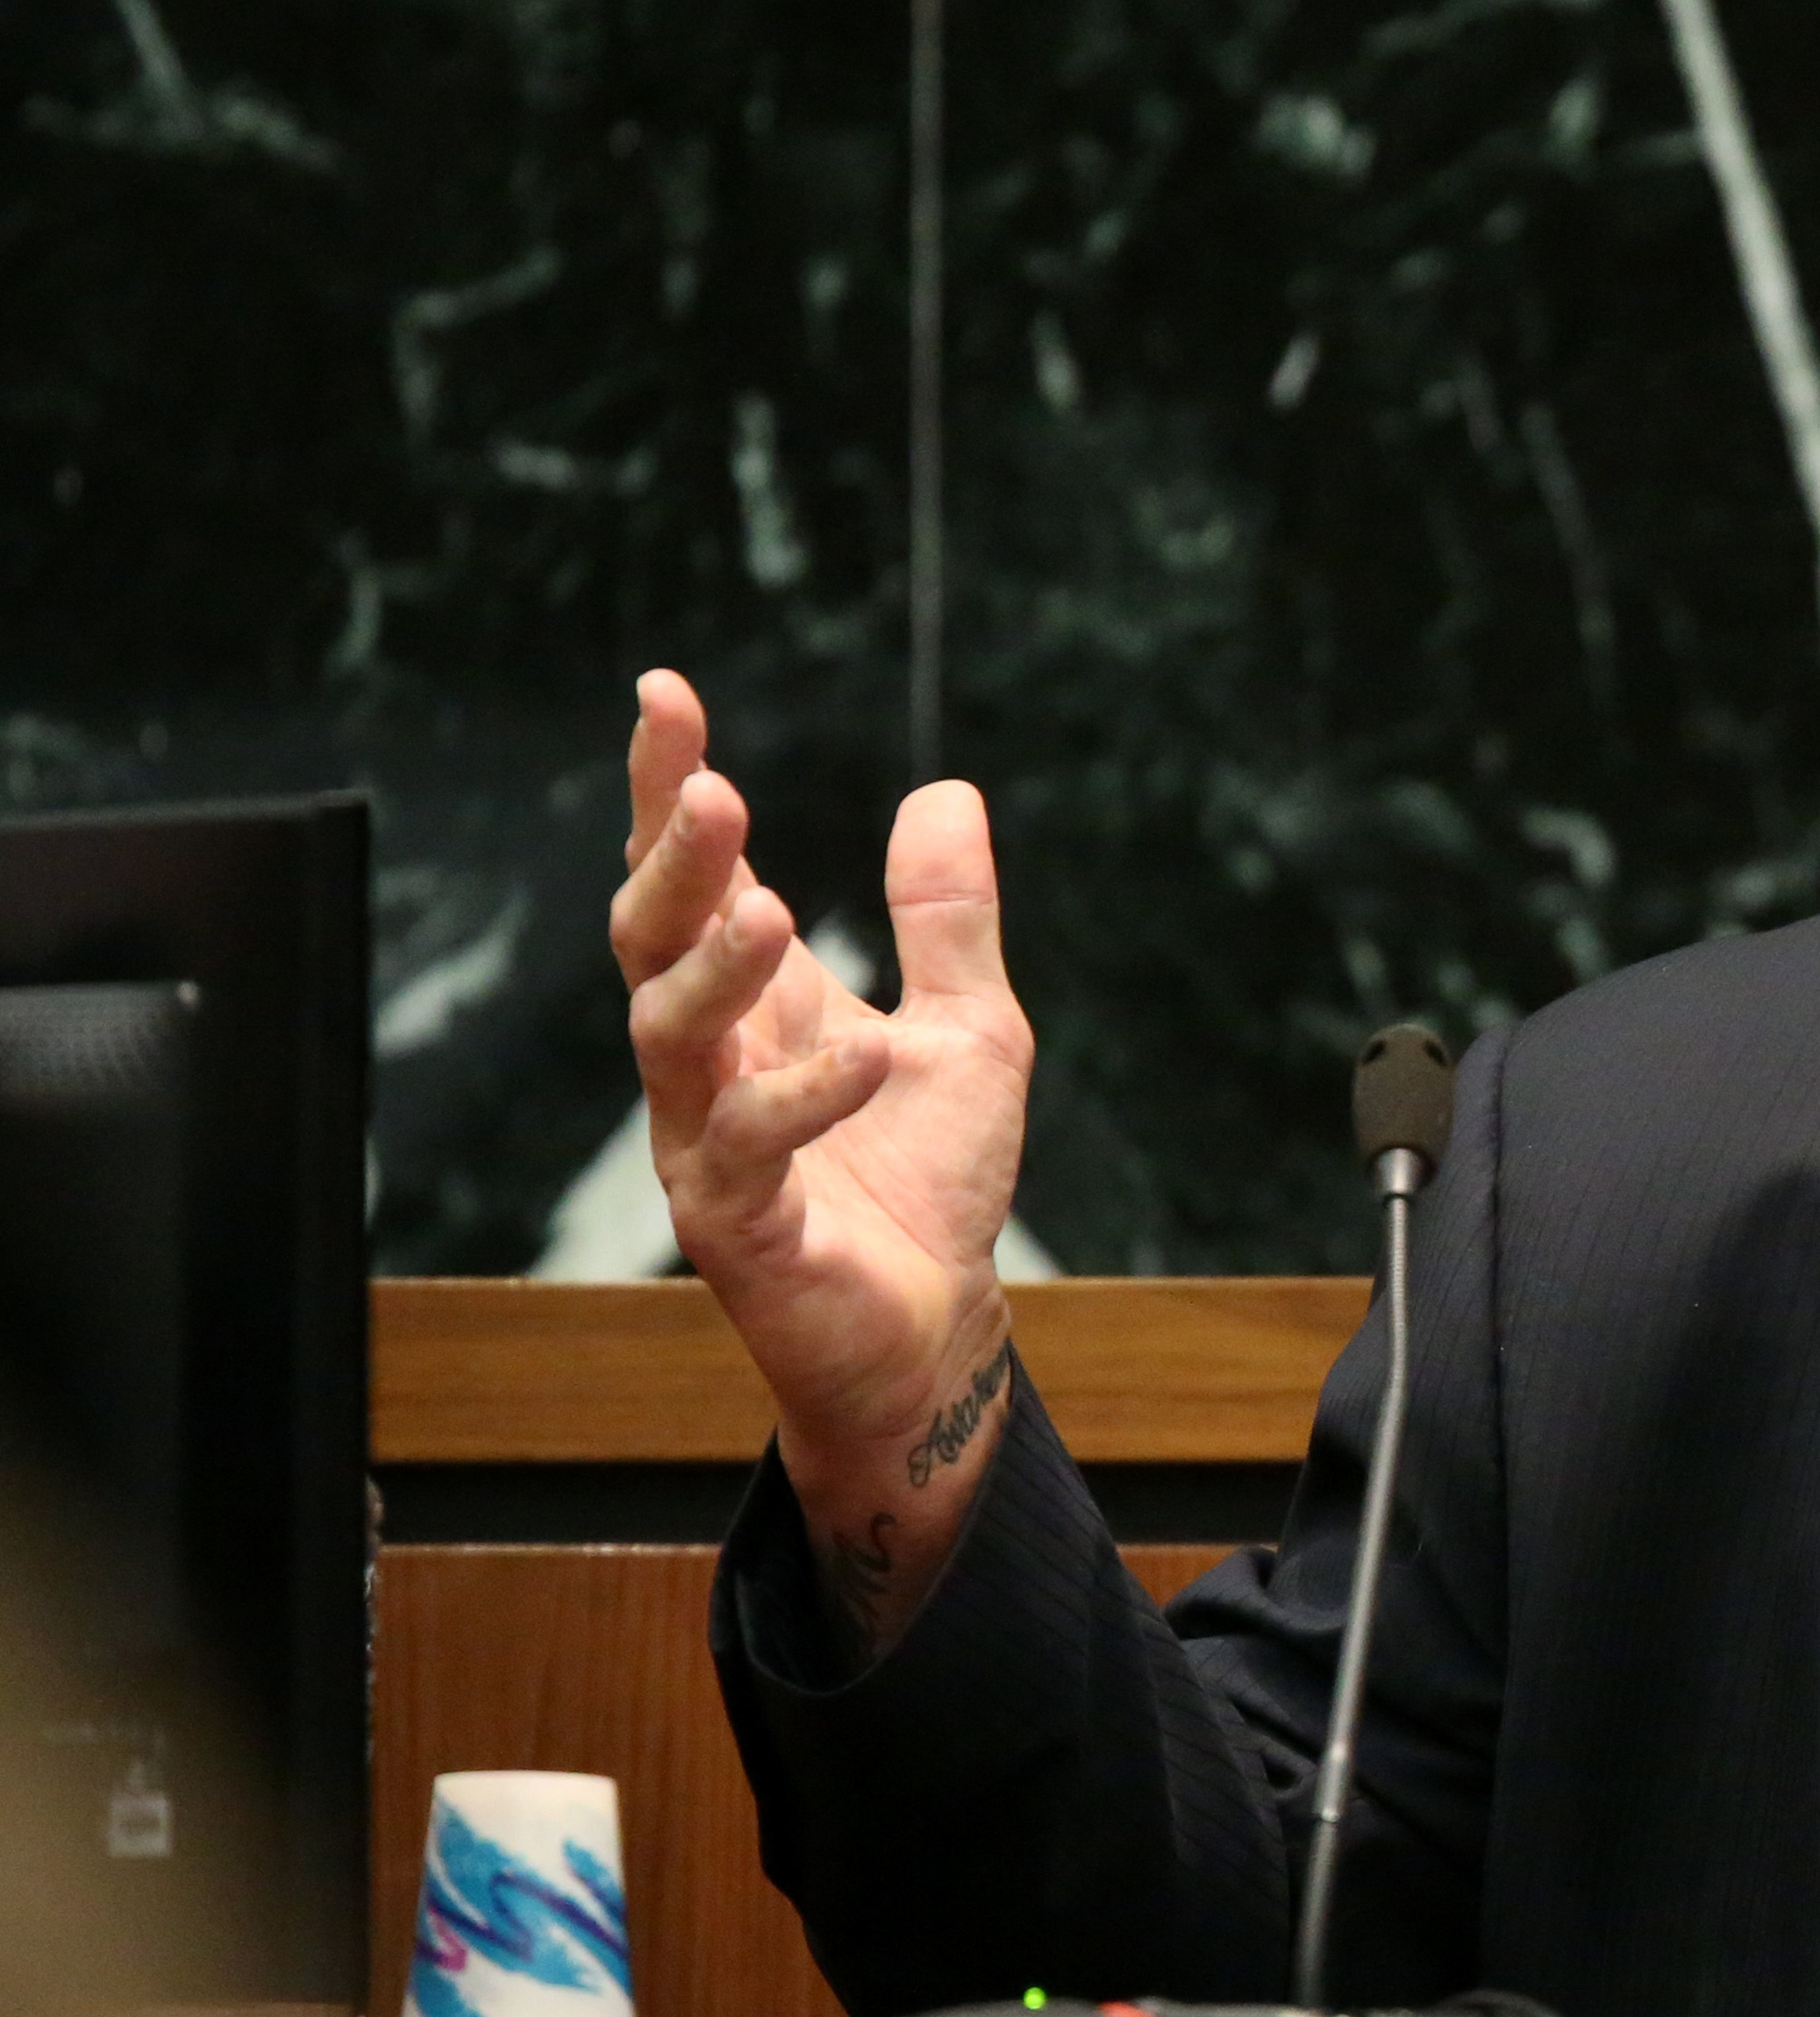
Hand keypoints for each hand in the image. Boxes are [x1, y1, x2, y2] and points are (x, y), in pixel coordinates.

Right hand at [607, 669, 1035, 1650]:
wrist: (935, 1323)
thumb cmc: (926, 1180)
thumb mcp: (973, 1027)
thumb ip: (949, 922)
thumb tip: (945, 792)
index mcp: (750, 1003)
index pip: (689, 877)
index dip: (666, 787)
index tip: (666, 693)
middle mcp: (705, 1061)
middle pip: (649, 941)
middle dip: (672, 864)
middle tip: (709, 790)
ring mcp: (706, 1141)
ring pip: (668, 1036)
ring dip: (716, 966)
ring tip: (773, 906)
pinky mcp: (738, 1225)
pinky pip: (748, 1150)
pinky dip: (808, 1096)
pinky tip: (867, 1054)